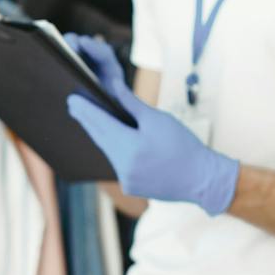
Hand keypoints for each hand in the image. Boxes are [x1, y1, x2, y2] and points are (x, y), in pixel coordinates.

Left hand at [64, 34, 239, 215]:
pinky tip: (111, 141)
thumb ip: (132, 105)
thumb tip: (114, 87)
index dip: (85, 110)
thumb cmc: (184, 146)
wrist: (202, 179)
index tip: (72, 99)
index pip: (100, 124)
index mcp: (129, 147)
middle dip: (88, 121)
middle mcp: (123, 165)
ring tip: (91, 120)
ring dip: (102, 136)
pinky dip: (115, 151)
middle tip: (75, 106)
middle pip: (100, 138)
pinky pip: (117, 164)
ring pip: (108, 152)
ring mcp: (125, 179)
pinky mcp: (130, 187)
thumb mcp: (158, 120)